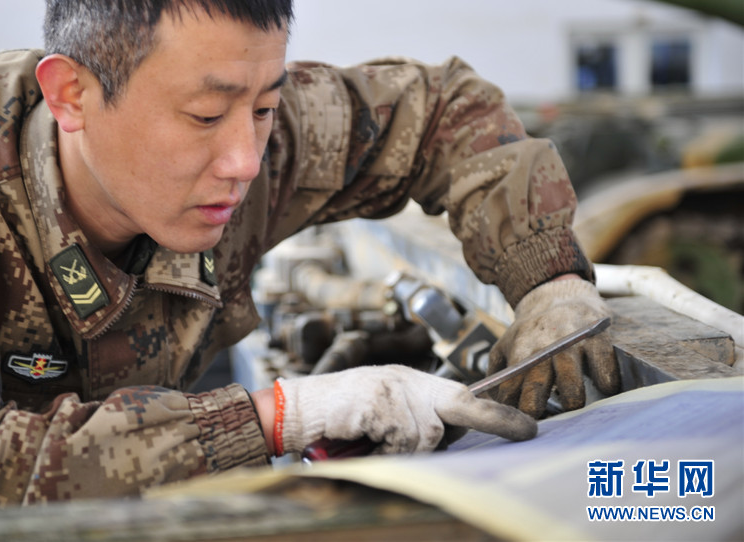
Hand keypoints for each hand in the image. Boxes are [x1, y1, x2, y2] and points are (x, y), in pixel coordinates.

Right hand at [274, 364, 536, 455]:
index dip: (498, 414)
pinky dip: (381, 447)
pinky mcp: (380, 401)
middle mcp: (408, 380)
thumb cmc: (342, 418)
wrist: (299, 407)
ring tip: (370, 438)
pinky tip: (362, 435)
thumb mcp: (386, 416)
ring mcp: (394, 388)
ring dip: (398, 449)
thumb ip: (417, 425)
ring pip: (423, 437)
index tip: (531, 428)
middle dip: (465, 427)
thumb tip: (448, 440)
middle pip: (451, 417)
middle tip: (485, 431)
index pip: (464, 397)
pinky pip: (399, 439)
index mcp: (413, 383)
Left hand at [488, 277, 619, 417]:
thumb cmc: (531, 329)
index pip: (510, 388)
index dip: (513, 410)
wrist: (558, 294)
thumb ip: (496, 372)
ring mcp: (571, 344)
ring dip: (572, 400)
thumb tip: (489, 402)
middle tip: (542, 425)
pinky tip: (604, 389)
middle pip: (537, 386)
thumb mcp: (506, 344)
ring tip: (572, 406)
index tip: (519, 423)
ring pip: (571, 382)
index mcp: (520, 353)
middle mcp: (544, 349)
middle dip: (536, 408)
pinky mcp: (597, 339)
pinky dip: (606, 384)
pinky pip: (604, 370)